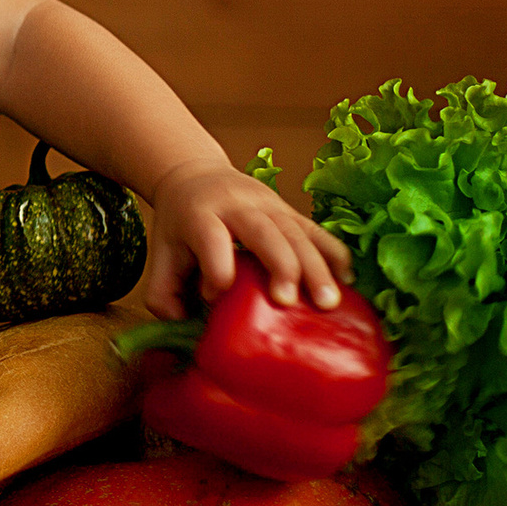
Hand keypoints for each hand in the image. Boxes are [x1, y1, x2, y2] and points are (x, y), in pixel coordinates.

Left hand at [137, 156, 352, 319]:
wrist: (195, 177)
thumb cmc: (179, 226)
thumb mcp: (160, 254)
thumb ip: (163, 295)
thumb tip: (187, 328)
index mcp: (200, 216)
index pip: (211, 240)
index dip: (216, 272)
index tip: (214, 298)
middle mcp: (237, 206)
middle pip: (264, 232)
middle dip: (279, 266)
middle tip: (288, 303)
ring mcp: (268, 205)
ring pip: (297, 232)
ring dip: (316, 267)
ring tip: (329, 303)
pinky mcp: (290, 210)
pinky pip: (316, 230)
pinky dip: (334, 253)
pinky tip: (347, 280)